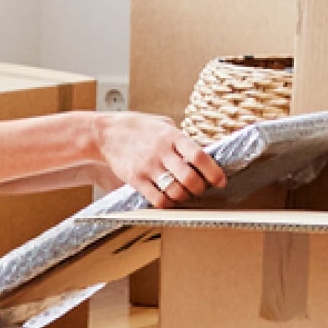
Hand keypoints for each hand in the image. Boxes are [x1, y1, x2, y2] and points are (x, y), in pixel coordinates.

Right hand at [91, 112, 226, 209]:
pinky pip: (157, 200)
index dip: (214, 172)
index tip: (221, 181)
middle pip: (190, 178)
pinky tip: (170, 200)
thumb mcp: (163, 124)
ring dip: (185, 198)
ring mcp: (148, 166)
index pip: (199, 156)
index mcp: (172, 136)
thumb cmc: (137, 127)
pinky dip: (168, 204)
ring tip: (185, 194)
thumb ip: (180, 139)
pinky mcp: (136, 179)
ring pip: (176, 192)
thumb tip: (202, 154)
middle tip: (202, 189)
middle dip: (201, 189)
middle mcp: (161, 151)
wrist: (106, 133)